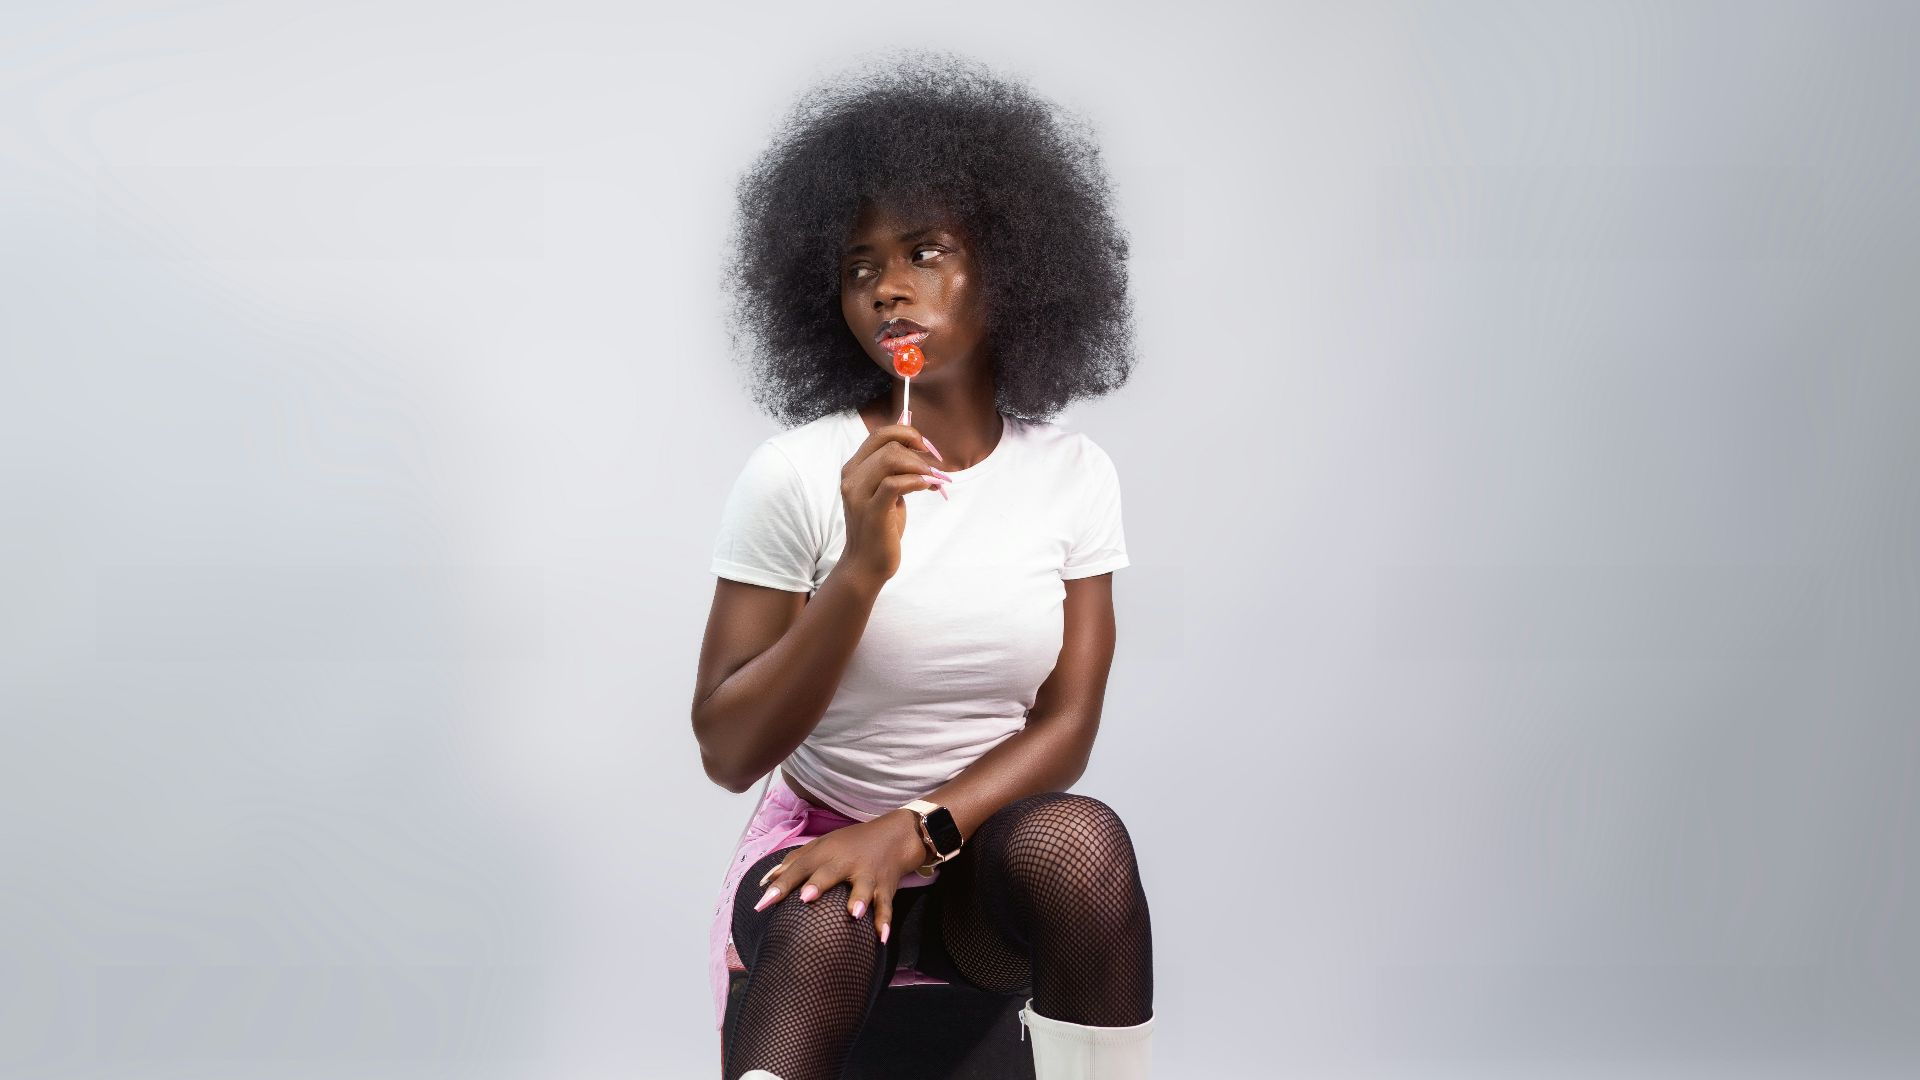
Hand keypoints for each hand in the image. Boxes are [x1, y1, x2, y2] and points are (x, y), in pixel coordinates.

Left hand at [750, 811, 929, 943]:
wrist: (896, 834)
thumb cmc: (853, 843)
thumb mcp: (822, 845)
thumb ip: (794, 862)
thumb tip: (765, 880)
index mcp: (826, 852)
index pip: (800, 867)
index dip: (781, 884)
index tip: (762, 903)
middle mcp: (846, 862)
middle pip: (829, 872)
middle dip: (818, 884)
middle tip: (805, 897)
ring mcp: (868, 875)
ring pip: (863, 888)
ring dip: (858, 900)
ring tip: (853, 914)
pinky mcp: (886, 886)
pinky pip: (886, 905)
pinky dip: (885, 921)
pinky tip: (881, 937)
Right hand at [838, 412, 950, 583]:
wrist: (866, 564)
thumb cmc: (880, 528)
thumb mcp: (886, 492)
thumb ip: (895, 470)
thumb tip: (919, 445)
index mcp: (854, 469)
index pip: (879, 433)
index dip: (907, 433)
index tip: (926, 447)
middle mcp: (852, 478)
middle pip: (889, 445)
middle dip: (919, 453)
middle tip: (936, 470)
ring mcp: (859, 495)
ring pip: (892, 459)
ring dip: (920, 467)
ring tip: (934, 482)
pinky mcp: (872, 511)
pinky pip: (895, 483)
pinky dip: (916, 481)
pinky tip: (928, 488)